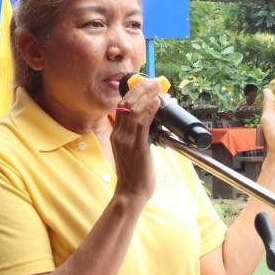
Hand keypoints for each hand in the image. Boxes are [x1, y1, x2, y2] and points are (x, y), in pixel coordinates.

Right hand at [111, 79, 160, 202]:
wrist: (130, 193)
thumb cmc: (133, 175)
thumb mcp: (131, 152)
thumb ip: (138, 137)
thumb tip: (151, 125)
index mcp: (116, 135)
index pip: (122, 107)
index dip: (133, 94)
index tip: (144, 85)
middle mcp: (118, 134)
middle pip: (126, 104)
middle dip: (140, 89)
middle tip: (152, 81)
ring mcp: (125, 139)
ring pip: (133, 109)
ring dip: (146, 95)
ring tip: (156, 86)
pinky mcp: (136, 145)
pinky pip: (142, 122)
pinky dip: (150, 109)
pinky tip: (157, 102)